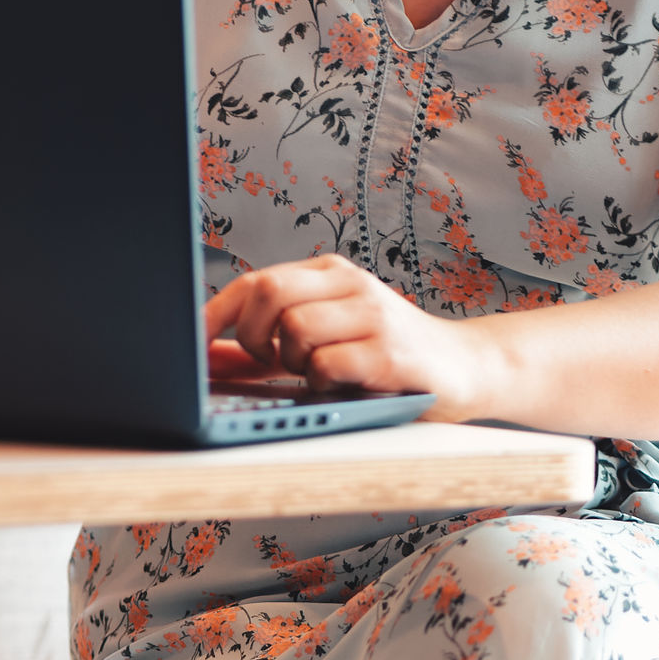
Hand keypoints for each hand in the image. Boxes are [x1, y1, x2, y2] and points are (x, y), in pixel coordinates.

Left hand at [205, 259, 495, 419]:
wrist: (465, 367)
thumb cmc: (385, 356)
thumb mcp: (326, 339)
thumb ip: (268, 346)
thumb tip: (206, 359)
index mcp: (329, 274)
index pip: (254, 281)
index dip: (214, 316)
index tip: (193, 346)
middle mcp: (350, 285)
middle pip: (267, 294)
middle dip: (252, 337)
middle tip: (271, 362)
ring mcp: (372, 316)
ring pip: (293, 331)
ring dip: (293, 364)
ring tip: (318, 374)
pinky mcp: (389, 352)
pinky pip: (326, 365)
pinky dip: (321, 383)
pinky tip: (342, 385)